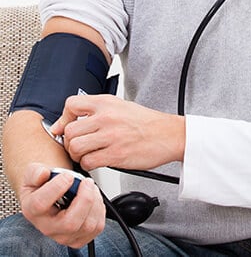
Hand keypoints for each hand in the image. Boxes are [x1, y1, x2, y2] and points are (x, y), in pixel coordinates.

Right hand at [19, 163, 104, 247]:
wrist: (52, 192)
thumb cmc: (43, 184)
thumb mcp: (33, 172)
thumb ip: (36, 172)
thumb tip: (43, 174)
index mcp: (32, 210)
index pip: (41, 204)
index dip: (57, 188)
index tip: (68, 176)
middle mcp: (48, 228)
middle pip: (70, 223)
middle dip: (84, 199)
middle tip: (87, 182)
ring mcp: (65, 236)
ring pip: (87, 225)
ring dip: (94, 201)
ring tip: (89, 187)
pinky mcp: (80, 237)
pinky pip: (97, 226)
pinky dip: (100, 208)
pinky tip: (93, 197)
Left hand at [50, 94, 184, 170]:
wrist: (168, 134)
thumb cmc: (146, 122)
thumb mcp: (120, 105)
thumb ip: (98, 110)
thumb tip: (73, 120)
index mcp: (106, 103)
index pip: (72, 105)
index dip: (64, 118)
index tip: (66, 127)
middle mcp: (106, 117)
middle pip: (70, 131)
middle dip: (70, 142)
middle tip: (78, 145)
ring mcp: (110, 136)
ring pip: (76, 147)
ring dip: (78, 155)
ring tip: (87, 154)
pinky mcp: (115, 155)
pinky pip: (88, 162)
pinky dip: (88, 164)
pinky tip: (97, 161)